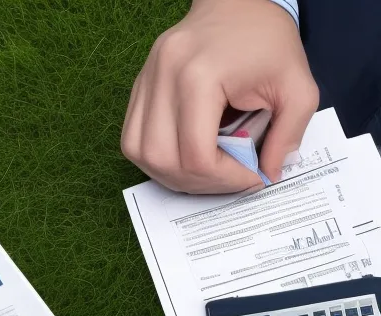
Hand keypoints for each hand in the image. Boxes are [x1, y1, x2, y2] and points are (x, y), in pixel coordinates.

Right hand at [121, 0, 318, 193]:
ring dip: (170, 174)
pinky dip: (155, 158)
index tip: (250, 178)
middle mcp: (162, 78)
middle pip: (162, 159)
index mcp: (198, 76)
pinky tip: (181, 156)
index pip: (197, 155)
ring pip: (139, 153)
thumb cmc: (267, 41)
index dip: (225, 179)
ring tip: (202, 172)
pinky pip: (132, 138)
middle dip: (198, 182)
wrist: (236, 2)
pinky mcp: (139, 87)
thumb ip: (288, 136)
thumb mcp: (298, 87)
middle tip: (225, 179)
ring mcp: (145, 81)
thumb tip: (267, 175)